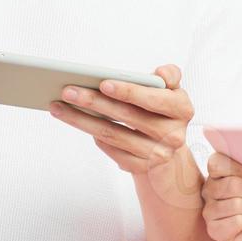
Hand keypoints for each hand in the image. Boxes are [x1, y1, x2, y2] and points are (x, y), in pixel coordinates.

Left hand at [48, 64, 194, 182]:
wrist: (168, 144)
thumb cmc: (163, 108)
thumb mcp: (171, 90)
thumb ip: (169, 75)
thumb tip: (160, 73)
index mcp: (182, 109)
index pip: (154, 99)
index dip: (129, 92)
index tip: (103, 83)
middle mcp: (174, 135)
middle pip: (127, 117)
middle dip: (94, 102)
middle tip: (67, 91)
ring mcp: (157, 154)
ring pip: (113, 135)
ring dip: (82, 120)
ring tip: (59, 106)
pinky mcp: (141, 167)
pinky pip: (112, 151)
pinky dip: (95, 137)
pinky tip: (77, 122)